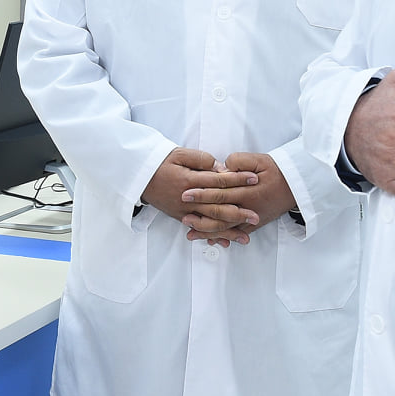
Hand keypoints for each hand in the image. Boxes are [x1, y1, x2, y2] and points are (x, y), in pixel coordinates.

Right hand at [142, 148, 257, 244]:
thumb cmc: (160, 163)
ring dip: (229, 230)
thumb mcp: (179, 153)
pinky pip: (200, 229)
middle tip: (256, 216)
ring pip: (210, 223)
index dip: (238, 180)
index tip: (254, 179)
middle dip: (238, 213)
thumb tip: (220, 168)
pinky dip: (213, 236)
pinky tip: (225, 242)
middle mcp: (188, 199)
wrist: (139, 177)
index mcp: (189, 181)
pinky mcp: (180, 218)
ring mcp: (184, 211)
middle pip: (217, 207)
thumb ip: (201, 160)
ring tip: (246, 236)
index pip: (219, 181)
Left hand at [179, 151, 296, 242]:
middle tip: (183, 215)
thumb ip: (238, 161)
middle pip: (220, 213)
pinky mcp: (255, 224)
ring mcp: (252, 218)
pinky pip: (237, 233)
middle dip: (200, 215)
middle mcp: (249, 207)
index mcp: (248, 190)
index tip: (186, 193)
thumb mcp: (258, 160)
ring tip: (190, 231)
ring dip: (208, 230)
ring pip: (227, 227)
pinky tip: (209, 239)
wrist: (296, 185)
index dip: (202, 193)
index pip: (221, 192)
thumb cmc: (276, 170)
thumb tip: (221, 168)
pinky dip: (223, 237)